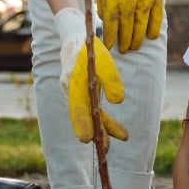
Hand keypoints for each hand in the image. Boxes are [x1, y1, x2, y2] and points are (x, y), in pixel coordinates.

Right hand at [56, 7, 126, 144]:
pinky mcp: (80, 94)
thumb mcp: (104, 58)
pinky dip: (102, 121)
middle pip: (82, 114)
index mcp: (72, 78)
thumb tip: (118, 102)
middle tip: (105, 149)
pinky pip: (90, 110)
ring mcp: (73, 93)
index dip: (82, 122)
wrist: (75, 39)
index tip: (87, 139)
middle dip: (94, 131)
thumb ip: (110, 78)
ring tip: (114, 144)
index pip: (77, 103)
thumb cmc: (90, 47)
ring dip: (102, 129)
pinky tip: (113, 131)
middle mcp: (70, 88)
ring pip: (87, 114)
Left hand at [95, 0, 163, 52]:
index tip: (109, 46)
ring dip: (138, 37)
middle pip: (127, 26)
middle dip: (125, 40)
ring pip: (142, 23)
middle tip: (124, 50)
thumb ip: (103, 4)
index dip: (111, 37)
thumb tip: (106, 22)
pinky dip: (154, 26)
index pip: (112, 23)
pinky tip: (151, 36)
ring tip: (135, 46)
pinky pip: (157, 14)